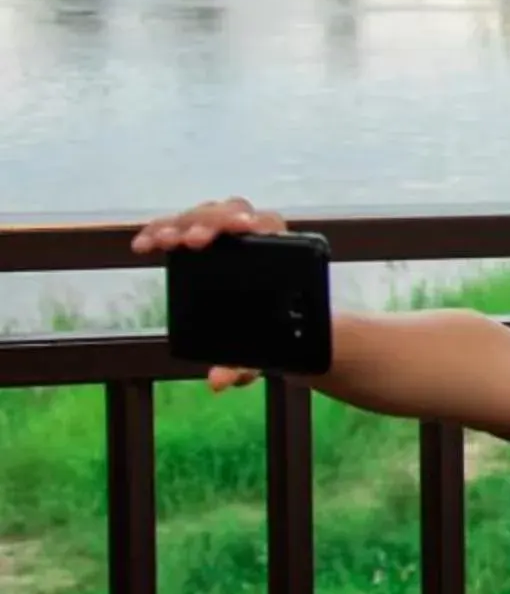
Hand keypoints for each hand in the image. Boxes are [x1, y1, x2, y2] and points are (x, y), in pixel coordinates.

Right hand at [130, 197, 286, 392]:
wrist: (280, 334)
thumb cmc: (277, 339)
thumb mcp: (264, 354)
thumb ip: (245, 366)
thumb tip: (217, 381)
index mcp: (282, 256)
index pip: (268, 224)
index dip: (250, 223)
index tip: (240, 229)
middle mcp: (255, 238)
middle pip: (233, 211)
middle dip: (210, 221)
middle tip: (191, 242)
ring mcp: (226, 236)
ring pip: (204, 214)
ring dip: (181, 224)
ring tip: (162, 241)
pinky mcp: (202, 240)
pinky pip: (179, 227)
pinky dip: (160, 230)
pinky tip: (143, 244)